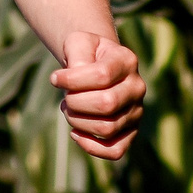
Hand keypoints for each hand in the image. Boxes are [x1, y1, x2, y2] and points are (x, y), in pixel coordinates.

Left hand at [52, 33, 143, 159]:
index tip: (55, 78)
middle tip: (65, 97)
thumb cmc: (85, 54)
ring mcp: (136, 112)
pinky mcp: (130, 133)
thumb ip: (76, 55)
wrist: (97, 65)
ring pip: (107, 128)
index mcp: (127, 61)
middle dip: (75, 102)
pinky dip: (91, 147)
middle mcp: (137, 87)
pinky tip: (75, 133)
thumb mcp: (78, 42)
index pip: (102, 75)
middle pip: (106, 104)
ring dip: (78, 122)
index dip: (72, 80)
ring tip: (68, 109)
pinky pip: (115, 150)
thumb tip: (69, 82)